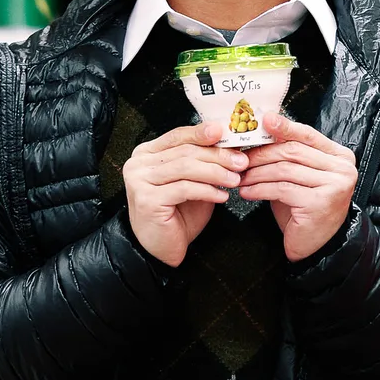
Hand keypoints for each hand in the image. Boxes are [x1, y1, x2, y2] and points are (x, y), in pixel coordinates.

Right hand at [123, 122, 247, 267]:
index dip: (203, 133)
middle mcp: (139, 164)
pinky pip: (185, 188)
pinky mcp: (147, 199)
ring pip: (186, 167)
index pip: (178, 135)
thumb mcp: (194, 181)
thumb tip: (230, 145)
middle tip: (241, 162)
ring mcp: (140, 181)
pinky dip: (208, 190)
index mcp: (148, 154)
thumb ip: (203, 162)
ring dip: (216, 172)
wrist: (163, 246)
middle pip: (185, 151)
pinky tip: (222, 195)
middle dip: (218, 155)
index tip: (225, 133)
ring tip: (235, 179)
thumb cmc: (178, 214)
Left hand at [238, 114, 357, 261]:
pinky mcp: (320, 202)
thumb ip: (290, 154)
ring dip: (257, 173)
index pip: (308, 135)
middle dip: (262, 153)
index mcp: (340, 156)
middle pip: (294, 151)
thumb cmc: (305, 207)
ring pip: (285, 169)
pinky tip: (247, 192)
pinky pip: (282, 189)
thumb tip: (262, 130)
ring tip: (240, 178)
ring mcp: (334, 185)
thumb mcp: (300, 175)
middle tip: (239, 159)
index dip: (285, 127)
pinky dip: (260, 189)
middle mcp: (342, 168)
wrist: (316, 244)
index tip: (264, 119)